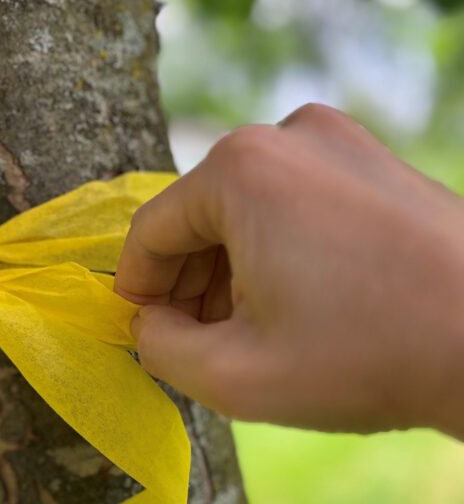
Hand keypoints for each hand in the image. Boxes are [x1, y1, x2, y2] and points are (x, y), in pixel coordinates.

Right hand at [115, 103, 463, 437]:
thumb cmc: (369, 355)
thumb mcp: (234, 375)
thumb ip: (158, 349)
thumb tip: (148, 324)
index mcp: (240, 170)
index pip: (152, 232)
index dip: (137, 290)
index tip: (144, 333)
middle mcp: (286, 135)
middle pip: (200, 216)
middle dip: (189, 283)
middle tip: (199, 341)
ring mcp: (339, 140)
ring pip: (247, 209)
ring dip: (232, 268)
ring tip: (250, 330)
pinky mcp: (374, 159)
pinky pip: (295, 201)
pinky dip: (279, 248)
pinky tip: (298, 303)